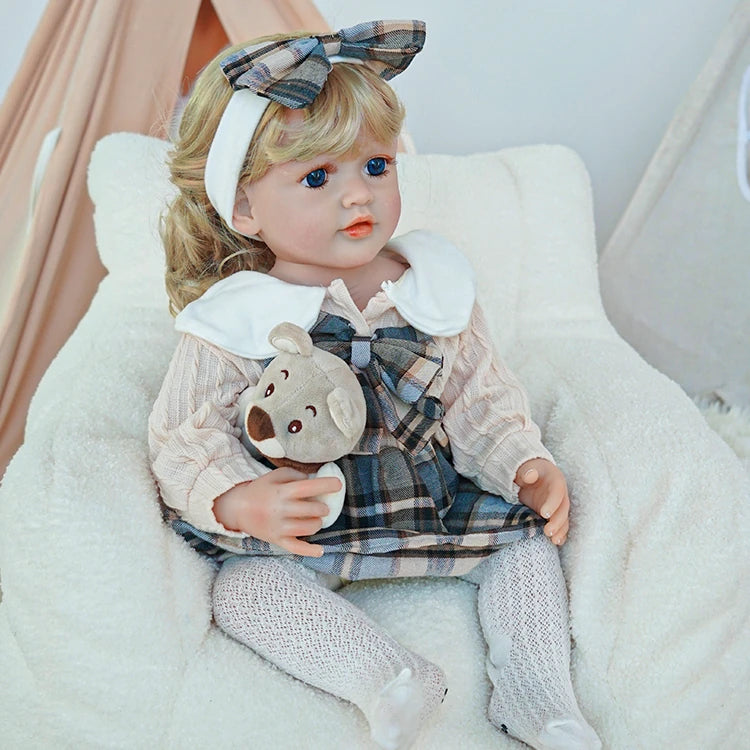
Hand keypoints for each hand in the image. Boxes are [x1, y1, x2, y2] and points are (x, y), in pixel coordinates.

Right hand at [212, 467, 340, 556]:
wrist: (237, 508)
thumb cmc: (260, 490)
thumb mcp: (275, 475)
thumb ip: (295, 474)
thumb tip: (315, 479)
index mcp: (282, 491)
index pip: (308, 487)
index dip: (326, 485)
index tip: (338, 484)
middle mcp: (281, 509)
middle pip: (312, 509)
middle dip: (322, 507)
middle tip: (322, 506)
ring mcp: (279, 526)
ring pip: (309, 528)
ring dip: (318, 522)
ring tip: (315, 519)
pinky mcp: (277, 540)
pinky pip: (296, 547)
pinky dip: (310, 550)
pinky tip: (320, 550)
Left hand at [515, 458, 569, 545]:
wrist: (532, 474)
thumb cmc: (529, 471)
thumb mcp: (526, 468)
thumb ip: (527, 472)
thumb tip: (530, 475)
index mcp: (556, 480)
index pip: (557, 492)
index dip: (552, 503)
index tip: (544, 514)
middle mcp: (560, 494)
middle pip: (562, 508)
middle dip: (557, 521)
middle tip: (548, 532)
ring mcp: (558, 506)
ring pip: (563, 519)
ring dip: (560, 530)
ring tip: (555, 541)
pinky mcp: (554, 515)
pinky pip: (560, 525)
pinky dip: (560, 534)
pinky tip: (557, 542)